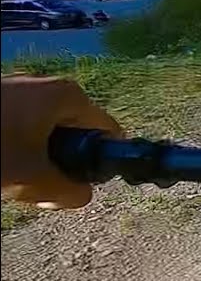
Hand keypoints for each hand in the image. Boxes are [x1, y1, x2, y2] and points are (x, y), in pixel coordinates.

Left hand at [1, 75, 121, 208]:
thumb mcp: (34, 181)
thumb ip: (70, 193)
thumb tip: (79, 194)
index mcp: (67, 96)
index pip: (108, 132)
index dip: (100, 163)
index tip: (77, 183)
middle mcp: (46, 85)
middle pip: (74, 132)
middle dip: (61, 163)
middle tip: (38, 185)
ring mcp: (17, 89)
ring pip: (43, 132)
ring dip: (34, 159)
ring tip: (12, 176)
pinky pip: (19, 126)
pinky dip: (13, 147)